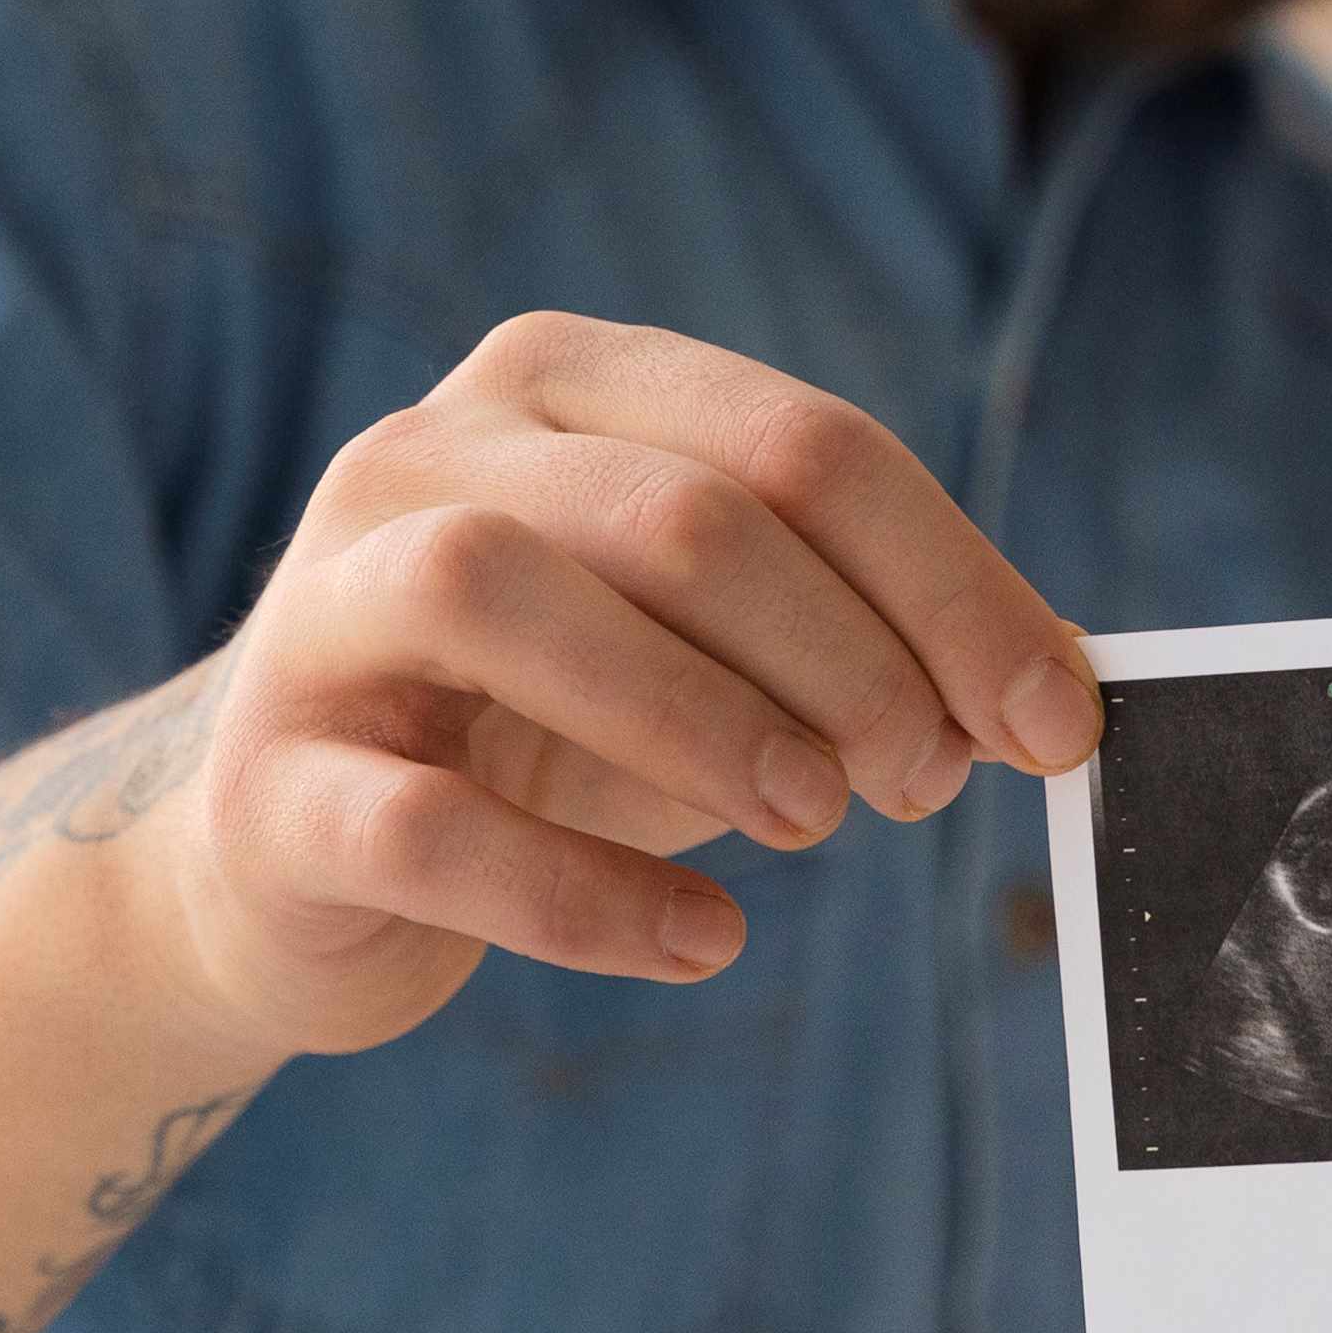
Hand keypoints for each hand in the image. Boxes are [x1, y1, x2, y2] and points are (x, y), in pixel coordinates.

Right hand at [142, 313, 1097, 1054]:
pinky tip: (702, 944)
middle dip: (845, 656)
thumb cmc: (550, 734)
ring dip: (703, 722)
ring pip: (504, 595)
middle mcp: (422, 459)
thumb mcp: (717, 657)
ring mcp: (323, 613)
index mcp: (561, 388)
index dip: (950, 583)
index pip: (798, 443)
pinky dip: (587, 895)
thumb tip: (1062, 683)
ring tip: (816, 825)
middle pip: (679, 513)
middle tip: (927, 783)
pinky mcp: (269, 786)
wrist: (295, 865)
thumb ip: (869, 640)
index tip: (1053, 719)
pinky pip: (428, 825)